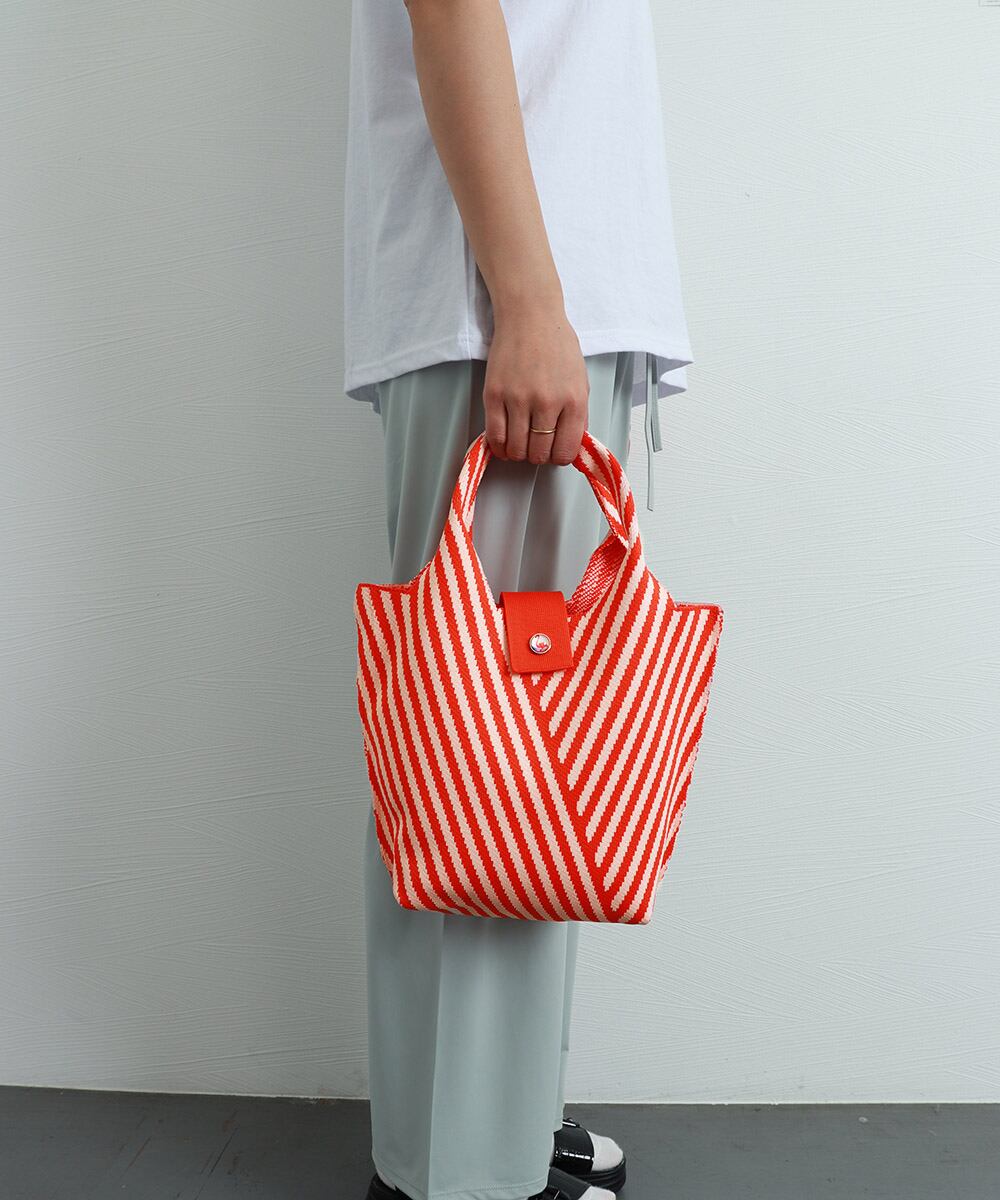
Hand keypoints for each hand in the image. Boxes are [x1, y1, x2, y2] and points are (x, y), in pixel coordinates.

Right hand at [482, 302, 588, 465]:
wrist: (530, 315)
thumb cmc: (557, 344)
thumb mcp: (580, 380)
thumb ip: (577, 414)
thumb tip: (569, 444)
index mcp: (573, 400)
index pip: (566, 451)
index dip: (559, 457)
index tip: (554, 452)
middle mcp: (547, 403)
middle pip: (540, 454)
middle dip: (538, 456)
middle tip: (535, 446)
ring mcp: (519, 399)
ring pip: (517, 449)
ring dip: (519, 453)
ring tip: (520, 443)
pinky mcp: (494, 394)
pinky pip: (495, 436)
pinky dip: (499, 446)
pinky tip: (503, 443)